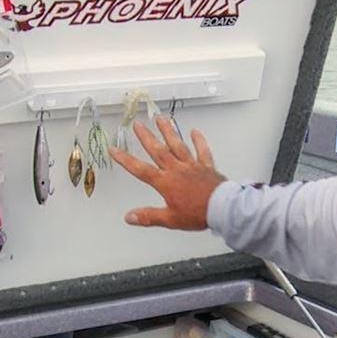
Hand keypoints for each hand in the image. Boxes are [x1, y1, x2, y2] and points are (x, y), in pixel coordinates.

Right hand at [109, 116, 225, 229]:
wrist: (222, 208)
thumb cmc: (197, 214)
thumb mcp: (170, 219)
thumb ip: (149, 216)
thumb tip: (129, 217)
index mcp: (165, 182)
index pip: (140, 170)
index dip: (125, 160)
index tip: (114, 150)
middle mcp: (176, 170)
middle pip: (158, 150)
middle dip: (146, 137)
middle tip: (137, 124)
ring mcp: (192, 165)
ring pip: (177, 145)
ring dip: (168, 131)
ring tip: (160, 118)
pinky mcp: (206, 166)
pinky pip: (202, 151)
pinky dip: (198, 141)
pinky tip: (194, 131)